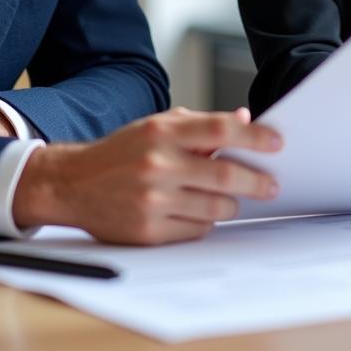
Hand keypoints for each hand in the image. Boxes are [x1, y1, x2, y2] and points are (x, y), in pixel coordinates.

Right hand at [12, 106, 281, 244]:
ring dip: (230, 204)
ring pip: (216, 208)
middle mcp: (158, 164)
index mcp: (162, 132)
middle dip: (256, 181)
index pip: (220, 131)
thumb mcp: (157, 126)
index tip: (277, 143)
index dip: (254, 137)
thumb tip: (243, 118)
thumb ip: (199, 123)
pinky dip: (205, 221)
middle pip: (225, 175)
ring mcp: (152, 200)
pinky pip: (197, 230)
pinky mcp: (148, 232)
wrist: (73, 183)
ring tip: (229, 197)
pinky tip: (197, 211)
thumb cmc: (123, 152)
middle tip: (271, 184)